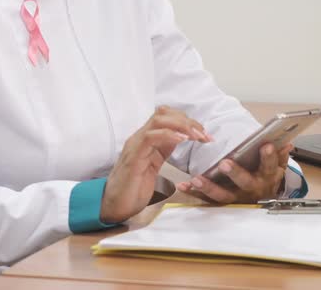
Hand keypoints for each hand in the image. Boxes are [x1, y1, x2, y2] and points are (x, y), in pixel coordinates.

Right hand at [100, 106, 211, 222]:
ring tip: (197, 137)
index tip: (204, 134)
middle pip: (163, 114)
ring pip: (157, 121)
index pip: (165, 116)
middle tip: (204, 135)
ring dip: (181, 126)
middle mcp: (139, 137)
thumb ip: (164, 148)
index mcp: (146, 139)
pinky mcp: (133, 158)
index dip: (187, 121)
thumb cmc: (134, 187)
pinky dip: (168, 135)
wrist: (115, 205)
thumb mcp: (154, 163)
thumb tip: (181, 137)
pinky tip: (182, 140)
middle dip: (188, 121)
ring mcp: (135, 145)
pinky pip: (150, 138)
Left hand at [177, 143, 293, 203]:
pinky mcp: (221, 201)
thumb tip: (287, 143)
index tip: (266, 145)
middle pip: (245, 182)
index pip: (270, 166)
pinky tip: (185, 185)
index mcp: (266, 177)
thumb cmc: (266, 178)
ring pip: (223, 195)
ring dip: (209, 187)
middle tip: (225, 163)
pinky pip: (207, 199)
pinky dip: (195, 193)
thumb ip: (280, 155)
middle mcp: (251, 189)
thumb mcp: (276, 167)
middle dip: (235, 173)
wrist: (261, 200)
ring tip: (198, 179)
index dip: (269, 157)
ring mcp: (235, 197)